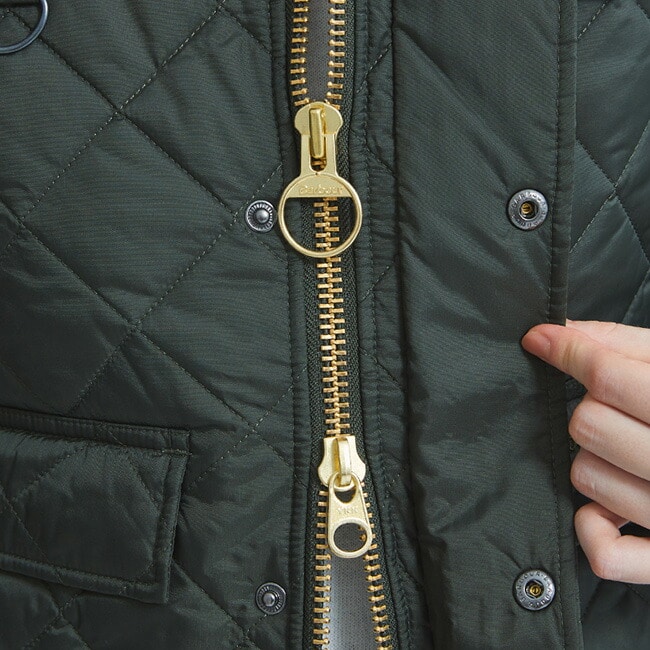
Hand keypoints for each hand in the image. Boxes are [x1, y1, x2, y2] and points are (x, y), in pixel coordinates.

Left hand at [522, 320, 649, 583]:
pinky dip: (593, 527)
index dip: (568, 351)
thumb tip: (563, 331)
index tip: (541, 338)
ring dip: (594, 459)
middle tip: (622, 412)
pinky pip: (606, 554)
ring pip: (585, 475)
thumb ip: (625, 344)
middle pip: (587, 425)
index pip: (609, 378)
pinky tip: (610, 508)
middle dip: (592, 409)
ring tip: (629, 455)